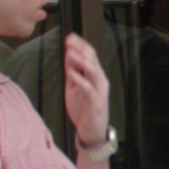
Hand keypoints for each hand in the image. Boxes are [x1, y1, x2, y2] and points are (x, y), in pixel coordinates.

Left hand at [62, 33, 110, 151]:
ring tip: (71, 53)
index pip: (90, 56)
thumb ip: (73, 73)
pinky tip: (72, 73)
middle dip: (81, 49)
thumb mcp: (74, 88)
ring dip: (82, 62)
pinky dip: (80, 80)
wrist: (91, 131)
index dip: (81, 45)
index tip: (70, 36)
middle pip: (93, 61)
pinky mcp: (96, 102)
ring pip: (93, 72)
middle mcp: (100, 81)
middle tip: (70, 40)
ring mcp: (99, 91)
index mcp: (95, 76)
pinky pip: (89, 89)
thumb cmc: (83, 109)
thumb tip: (68, 55)